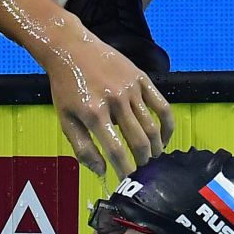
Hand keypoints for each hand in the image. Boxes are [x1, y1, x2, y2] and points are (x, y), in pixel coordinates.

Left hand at [43, 28, 172, 178]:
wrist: (72, 50)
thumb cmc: (66, 88)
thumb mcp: (65, 120)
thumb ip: (82, 148)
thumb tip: (101, 171)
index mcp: (93, 113)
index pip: (115, 150)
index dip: (124, 170)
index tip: (128, 183)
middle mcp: (115, 101)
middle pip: (138, 140)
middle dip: (143, 162)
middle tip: (144, 173)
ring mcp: (131, 89)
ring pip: (152, 126)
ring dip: (156, 147)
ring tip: (153, 158)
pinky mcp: (142, 79)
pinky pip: (162, 106)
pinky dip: (167, 125)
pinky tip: (164, 138)